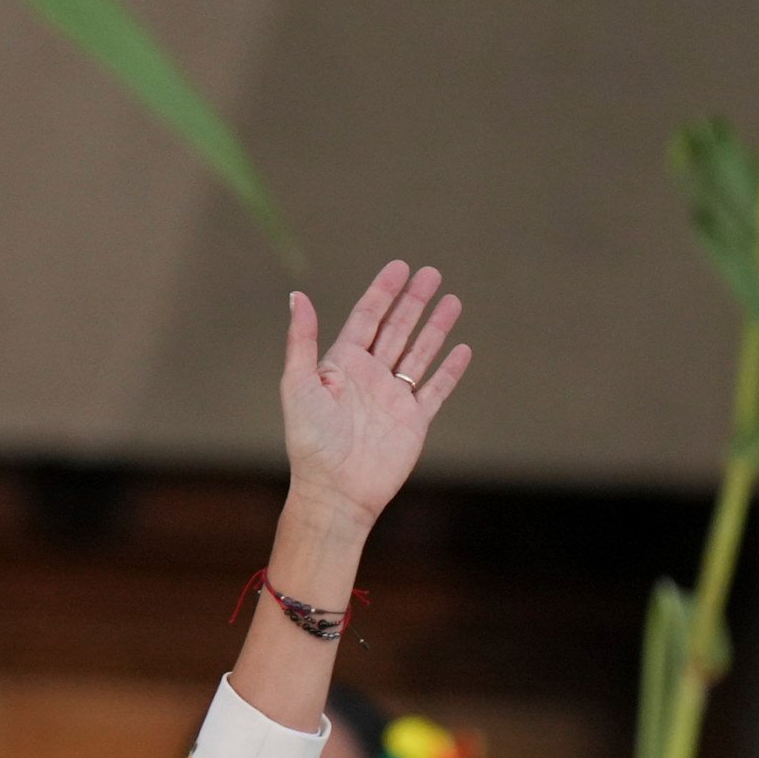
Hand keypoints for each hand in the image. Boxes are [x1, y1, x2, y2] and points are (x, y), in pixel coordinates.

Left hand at [280, 262, 471, 529]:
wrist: (336, 490)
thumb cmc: (310, 440)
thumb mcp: (299, 384)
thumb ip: (301, 340)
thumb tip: (296, 295)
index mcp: (342, 365)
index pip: (366, 318)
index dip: (383, 291)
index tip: (400, 267)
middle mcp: (369, 377)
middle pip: (396, 329)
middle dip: (414, 301)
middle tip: (432, 273)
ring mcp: (393, 398)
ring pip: (419, 353)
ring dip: (435, 327)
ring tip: (453, 300)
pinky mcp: (413, 421)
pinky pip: (435, 389)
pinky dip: (450, 370)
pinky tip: (462, 348)